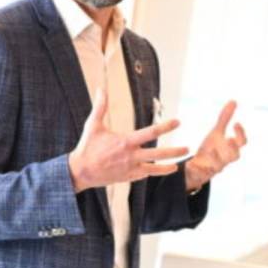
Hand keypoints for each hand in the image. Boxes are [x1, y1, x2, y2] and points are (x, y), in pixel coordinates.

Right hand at [68, 88, 188, 191]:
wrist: (80, 171)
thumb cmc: (87, 147)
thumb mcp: (93, 125)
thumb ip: (100, 106)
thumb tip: (101, 88)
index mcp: (126, 141)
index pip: (151, 132)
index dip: (166, 126)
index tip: (177, 122)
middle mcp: (131, 156)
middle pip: (159, 154)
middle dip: (175, 151)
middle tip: (187, 148)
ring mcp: (131, 169)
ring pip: (155, 168)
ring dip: (168, 167)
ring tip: (178, 165)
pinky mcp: (128, 178)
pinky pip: (144, 175)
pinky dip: (151, 172)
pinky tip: (156, 169)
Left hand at [185, 101, 247, 191]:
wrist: (198, 167)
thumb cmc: (211, 148)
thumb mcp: (216, 133)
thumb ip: (224, 119)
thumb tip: (233, 100)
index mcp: (229, 149)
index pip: (242, 142)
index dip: (241, 134)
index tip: (236, 123)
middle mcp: (224, 159)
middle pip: (235, 157)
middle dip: (233, 149)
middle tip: (229, 139)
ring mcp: (214, 168)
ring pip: (219, 167)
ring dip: (215, 158)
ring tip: (210, 150)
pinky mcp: (201, 175)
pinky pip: (201, 174)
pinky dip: (197, 169)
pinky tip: (191, 164)